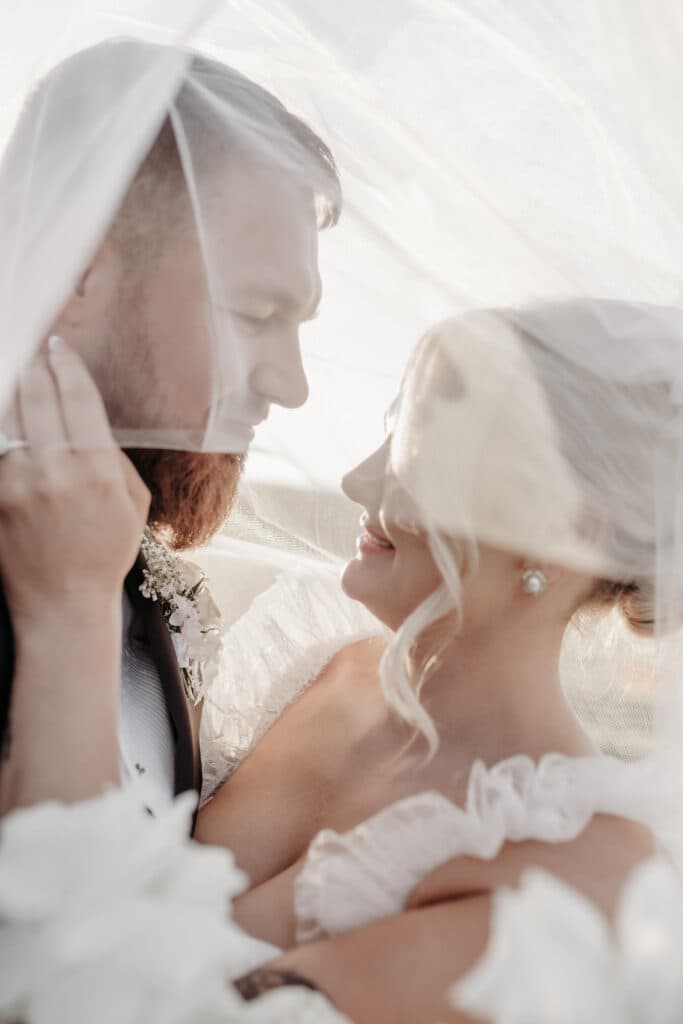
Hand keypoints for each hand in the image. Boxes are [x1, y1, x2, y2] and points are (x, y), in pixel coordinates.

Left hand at [0, 337, 149, 625]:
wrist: (63, 602)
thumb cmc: (106, 553)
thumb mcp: (135, 504)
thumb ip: (116, 457)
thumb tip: (93, 421)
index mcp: (97, 470)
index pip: (79, 398)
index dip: (67, 365)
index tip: (60, 347)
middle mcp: (56, 471)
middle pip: (37, 397)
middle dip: (34, 364)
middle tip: (32, 348)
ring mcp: (18, 484)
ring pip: (8, 415)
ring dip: (11, 387)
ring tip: (15, 371)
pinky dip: (1, 424)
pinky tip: (7, 413)